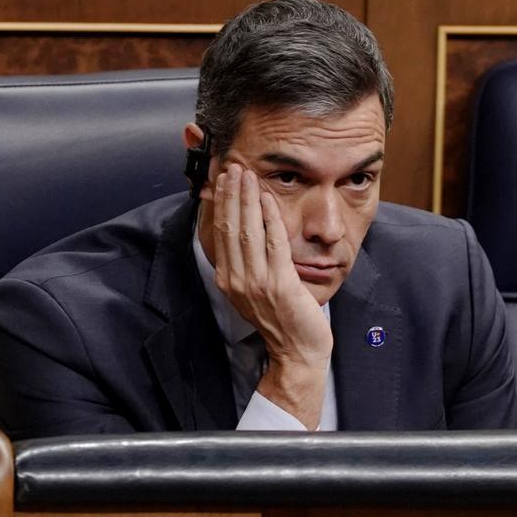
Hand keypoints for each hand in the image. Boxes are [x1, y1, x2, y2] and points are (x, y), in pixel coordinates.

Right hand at [204, 163, 330, 428]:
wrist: (296, 351)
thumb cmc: (281, 318)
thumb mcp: (254, 289)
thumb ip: (247, 261)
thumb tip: (243, 229)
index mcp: (228, 280)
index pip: (219, 233)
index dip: (220, 204)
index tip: (221, 179)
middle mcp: (236, 280)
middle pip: (229, 227)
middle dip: (230, 194)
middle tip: (232, 166)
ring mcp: (256, 283)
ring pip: (247, 231)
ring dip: (247, 199)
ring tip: (246, 174)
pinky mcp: (279, 284)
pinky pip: (273, 244)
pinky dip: (270, 218)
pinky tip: (268, 198)